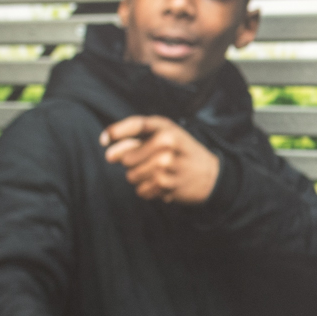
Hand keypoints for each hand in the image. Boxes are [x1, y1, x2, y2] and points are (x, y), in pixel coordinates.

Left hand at [102, 115, 219, 204]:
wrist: (212, 176)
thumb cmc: (183, 153)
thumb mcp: (168, 137)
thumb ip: (138, 138)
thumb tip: (109, 152)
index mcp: (167, 128)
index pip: (134, 125)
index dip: (115, 132)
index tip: (104, 140)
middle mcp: (167, 144)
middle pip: (127, 158)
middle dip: (132, 162)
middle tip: (149, 162)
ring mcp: (166, 165)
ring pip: (131, 176)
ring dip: (140, 178)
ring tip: (158, 173)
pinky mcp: (167, 185)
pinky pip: (141, 190)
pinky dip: (148, 190)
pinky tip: (163, 184)